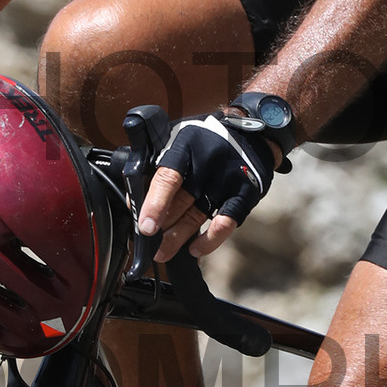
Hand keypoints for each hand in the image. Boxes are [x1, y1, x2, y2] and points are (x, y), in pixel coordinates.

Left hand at [137, 113, 280, 262]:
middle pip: (180, 202)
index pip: (167, 178)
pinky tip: (194, 249)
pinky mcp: (243, 196)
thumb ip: (155, 164)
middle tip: (147, 243)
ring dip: (177, 238)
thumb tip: (134, 198)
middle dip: (161, 227)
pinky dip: (209, 241)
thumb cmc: (207, 138)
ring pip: (197, 217)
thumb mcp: (178, 138)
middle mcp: (207, 164)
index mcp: (186, 146)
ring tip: (162, 253)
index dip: (154, 204)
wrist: (252, 133)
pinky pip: (224, 224)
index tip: (145, 227)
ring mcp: (226, 182)